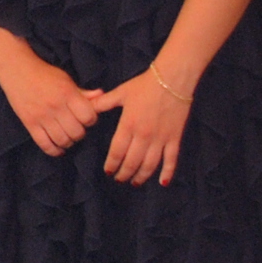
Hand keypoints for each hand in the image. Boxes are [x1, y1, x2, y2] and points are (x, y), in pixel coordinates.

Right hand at [0, 40, 101, 157]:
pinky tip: (58, 148)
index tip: (86, 118)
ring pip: (62, 140)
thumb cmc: (44, 74)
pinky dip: (54, 150)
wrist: (17, 70)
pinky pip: (44, 144)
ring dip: (69, 142)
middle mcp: (56, 106)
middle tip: (76, 128)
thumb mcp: (66, 79)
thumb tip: (102, 96)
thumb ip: (83, 92)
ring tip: (67, 137)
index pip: (88, 117)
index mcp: (67, 94)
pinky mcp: (29, 123)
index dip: (91, 120)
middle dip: (80, 133)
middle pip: (77, 132)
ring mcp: (41, 116)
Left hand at [87, 67, 191, 184]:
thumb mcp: (120, 93)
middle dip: (124, 173)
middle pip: (132, 162)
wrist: (172, 79)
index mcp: (128, 125)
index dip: (111, 164)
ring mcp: (161, 138)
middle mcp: (144, 136)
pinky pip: (172, 160)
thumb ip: (103, 103)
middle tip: (119, 179)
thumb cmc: (144, 85)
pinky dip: (168, 173)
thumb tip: (86, 108)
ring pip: (150, 165)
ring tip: (135, 182)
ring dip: (141, 176)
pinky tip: (163, 183)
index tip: (108, 172)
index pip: (117, 152)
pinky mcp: (175, 138)